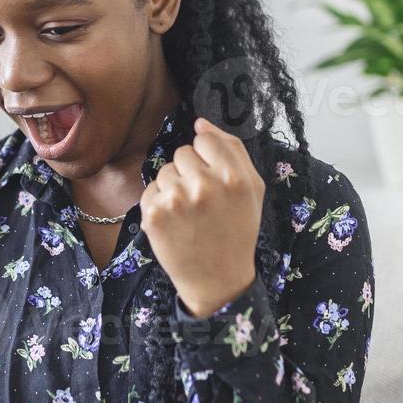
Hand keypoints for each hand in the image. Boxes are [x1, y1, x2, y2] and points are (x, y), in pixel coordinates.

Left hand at [139, 116, 264, 317]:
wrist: (218, 278)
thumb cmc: (237, 230)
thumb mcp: (252, 188)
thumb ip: (231, 149)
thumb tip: (200, 123)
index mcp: (233, 176)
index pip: (205, 140)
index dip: (208, 160)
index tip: (214, 180)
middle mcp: (204, 184)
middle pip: (183, 153)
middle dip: (190, 173)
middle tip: (202, 202)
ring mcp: (177, 199)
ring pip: (165, 171)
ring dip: (173, 188)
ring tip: (188, 214)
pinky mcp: (154, 214)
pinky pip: (150, 191)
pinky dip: (158, 205)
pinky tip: (174, 223)